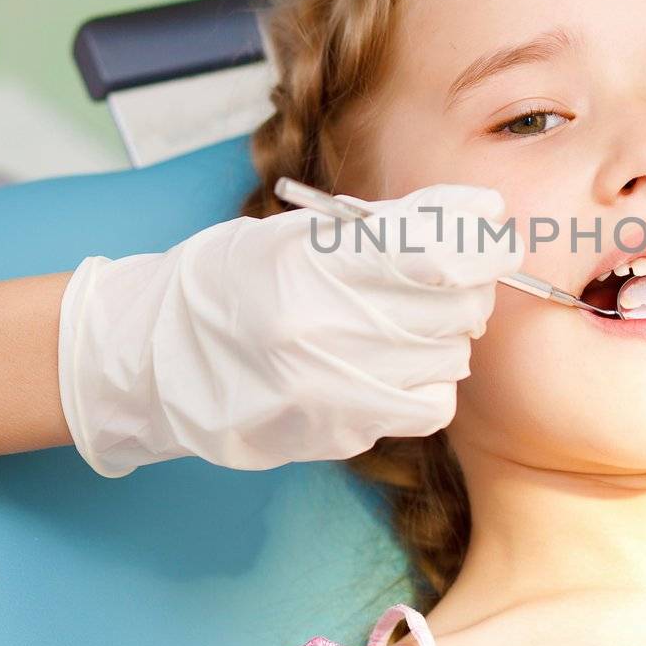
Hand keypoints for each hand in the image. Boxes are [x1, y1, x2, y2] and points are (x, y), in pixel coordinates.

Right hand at [57, 183, 523, 475]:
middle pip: (456, 303)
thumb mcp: (294, 233)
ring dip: (446, 332)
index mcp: (310, 263)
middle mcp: (322, 328)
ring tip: (409, 319)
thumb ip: (388, 224)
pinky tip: (400, 365)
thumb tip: (479, 213)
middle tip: (450, 273)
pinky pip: (431, 404)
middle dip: (469, 282)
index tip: (491, 230)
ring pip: (451, 355)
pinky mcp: (339, 432)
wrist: (155, 360)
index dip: (481, 239)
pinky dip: (430, 381)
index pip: (437, 250)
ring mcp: (332, 388)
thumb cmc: (228, 281)